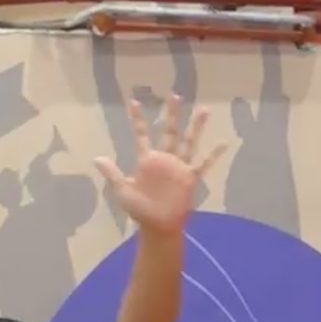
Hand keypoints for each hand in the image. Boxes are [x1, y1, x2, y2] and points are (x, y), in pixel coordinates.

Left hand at [97, 95, 222, 235]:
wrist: (158, 226)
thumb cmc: (139, 210)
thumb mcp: (123, 191)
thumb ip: (113, 174)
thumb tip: (96, 158)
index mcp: (147, 159)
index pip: (142, 134)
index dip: (138, 119)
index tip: (134, 101)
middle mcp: (164, 159)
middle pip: (169, 131)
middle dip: (172, 114)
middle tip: (174, 95)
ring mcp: (179, 167)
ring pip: (188, 142)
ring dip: (196, 126)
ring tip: (203, 109)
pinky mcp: (190, 178)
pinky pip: (203, 164)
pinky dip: (214, 154)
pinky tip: (224, 142)